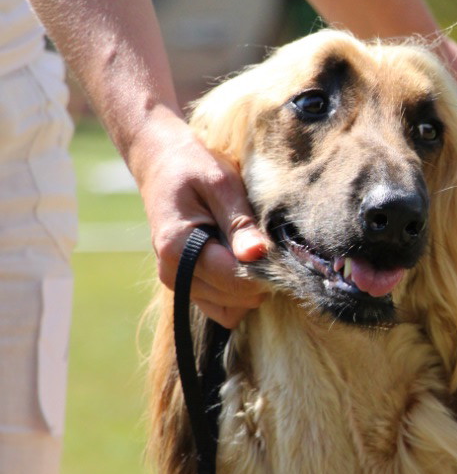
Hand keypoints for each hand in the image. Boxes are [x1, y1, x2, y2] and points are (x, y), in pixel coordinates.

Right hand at [129, 109, 267, 327]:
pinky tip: (241, 262)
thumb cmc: (194, 167)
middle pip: (235, 297)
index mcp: (178, 248)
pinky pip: (222, 308)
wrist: (162, 164)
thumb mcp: (221, 184)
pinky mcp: (187, 287)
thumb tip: (258, 255)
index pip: (234, 279)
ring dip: (248, 285)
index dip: (265, 269)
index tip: (278, 249)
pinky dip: (238, 293)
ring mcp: (179, 284)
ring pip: (231, 309)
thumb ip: (240, 223)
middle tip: (263, 243)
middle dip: (258, 276)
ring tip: (248, 248)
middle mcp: (174, 274)